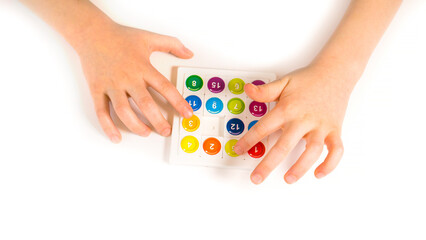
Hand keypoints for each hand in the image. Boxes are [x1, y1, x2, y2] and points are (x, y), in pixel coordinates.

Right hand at [76, 22, 193, 142]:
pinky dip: (108, 126)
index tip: (187, 114)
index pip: (165, 88)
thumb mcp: (149, 37)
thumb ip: (172, 44)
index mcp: (143, 67)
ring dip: (136, 125)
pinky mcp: (97, 90)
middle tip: (166, 131)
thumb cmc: (120, 37)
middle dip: (158, 120)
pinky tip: (116, 137)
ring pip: (124, 111)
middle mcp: (128, 78)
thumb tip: (189, 53)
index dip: (178, 102)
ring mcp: (111, 85)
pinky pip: (101, 111)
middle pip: (146, 104)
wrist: (92, 32)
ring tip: (146, 133)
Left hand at [234, 64, 354, 183]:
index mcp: (288, 109)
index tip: (239, 150)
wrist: (336, 72)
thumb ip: (265, 91)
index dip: (249, 140)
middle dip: (268, 164)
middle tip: (257, 177)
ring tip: (288, 179)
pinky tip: (318, 173)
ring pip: (311, 151)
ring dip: (300, 168)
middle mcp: (303, 120)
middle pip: (283, 146)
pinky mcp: (335, 130)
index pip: (264, 128)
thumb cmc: (309, 80)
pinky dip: (330, 164)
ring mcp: (320, 126)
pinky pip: (335, 151)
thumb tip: (248, 90)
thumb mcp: (284, 82)